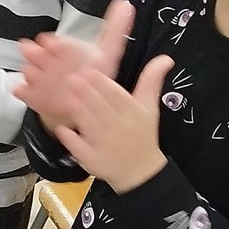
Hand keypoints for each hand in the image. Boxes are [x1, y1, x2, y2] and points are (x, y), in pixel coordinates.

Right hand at [16, 0, 135, 128]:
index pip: (57, 41)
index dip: (55, 42)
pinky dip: (22, 89)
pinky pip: (22, 90)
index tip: (53, 43)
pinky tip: (24, 89)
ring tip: (35, 75)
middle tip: (37, 54)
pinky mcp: (32, 93)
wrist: (81, 97)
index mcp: (66, 48)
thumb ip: (115, 28)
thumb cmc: (94, 73)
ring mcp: (39, 76)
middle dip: (35, 53)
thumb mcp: (108, 52)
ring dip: (30, 71)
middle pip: (35, 52)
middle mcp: (49, 60)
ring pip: (28, 70)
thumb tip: (126, 4)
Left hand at [53, 56, 172, 191]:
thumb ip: (152, 81)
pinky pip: (80, 149)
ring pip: (90, 126)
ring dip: (79, 112)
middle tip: (71, 79)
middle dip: (86, 94)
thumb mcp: (149, 107)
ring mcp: (105, 145)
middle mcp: (119, 128)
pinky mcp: (93, 160)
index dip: (102, 84)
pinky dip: (71, 140)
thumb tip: (166, 57)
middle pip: (101, 108)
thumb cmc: (142, 134)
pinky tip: (62, 129)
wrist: (140, 171)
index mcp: (133, 113)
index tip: (89, 71)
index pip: (116, 95)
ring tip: (67, 98)